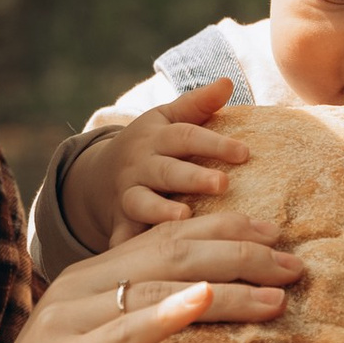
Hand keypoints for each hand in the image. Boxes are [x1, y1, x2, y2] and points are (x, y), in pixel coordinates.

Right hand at [0, 211, 304, 342]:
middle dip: (238, 251)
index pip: (166, 240)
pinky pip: (124, 330)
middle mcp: (75, 288)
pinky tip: (208, 300)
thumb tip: (211, 321)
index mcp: (88, 280)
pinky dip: (169, 313)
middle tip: (294, 262)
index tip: (279, 237)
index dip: (224, 231)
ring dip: (225, 284)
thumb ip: (140, 332)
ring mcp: (65, 321)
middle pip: (170, 253)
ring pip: (157, 286)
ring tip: (277, 290)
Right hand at [61, 79, 248, 244]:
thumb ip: (196, 104)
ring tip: (184, 217)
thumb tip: (227, 82)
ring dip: (160, 210)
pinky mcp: (119, 220)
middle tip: (222, 183)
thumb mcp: (166, 119)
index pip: (187, 136)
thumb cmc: (150, 145)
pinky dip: (126, 247)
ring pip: (142, 201)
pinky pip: (121, 235)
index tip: (245, 152)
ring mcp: (127, 193)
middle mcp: (140, 165)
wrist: (98, 176)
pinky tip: (138, 260)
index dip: (214, 143)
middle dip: (193, 176)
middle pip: (167, 169)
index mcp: (156, 138)